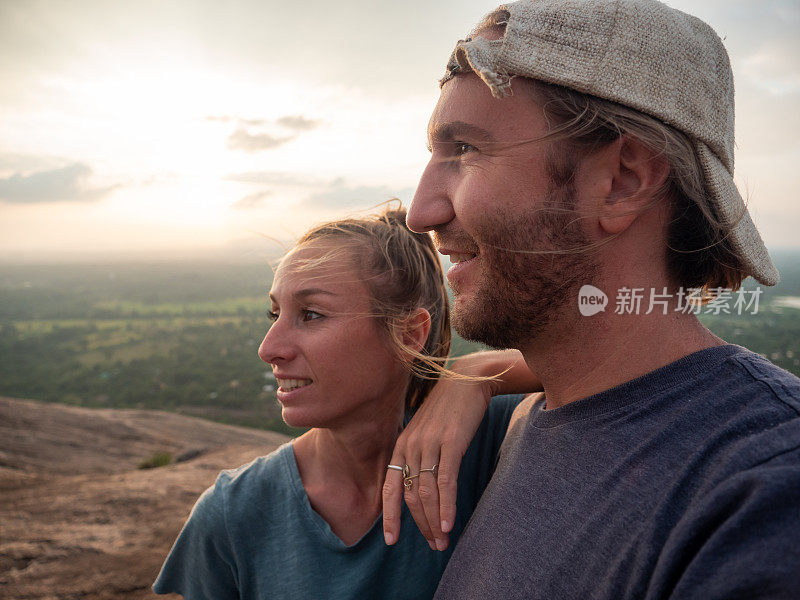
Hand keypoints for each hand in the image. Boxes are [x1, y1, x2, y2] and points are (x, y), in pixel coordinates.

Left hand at [382, 357, 497, 550]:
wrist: (468, 380)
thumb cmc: (450, 408)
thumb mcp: (428, 431)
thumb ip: (421, 454)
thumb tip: (422, 485)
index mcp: (402, 445)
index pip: (390, 486)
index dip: (390, 515)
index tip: (391, 540)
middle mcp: (411, 446)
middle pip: (410, 495)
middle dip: (421, 525)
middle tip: (435, 545)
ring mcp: (430, 444)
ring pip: (426, 492)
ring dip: (434, 521)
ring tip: (443, 541)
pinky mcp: (451, 442)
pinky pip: (445, 481)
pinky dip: (446, 505)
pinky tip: (449, 523)